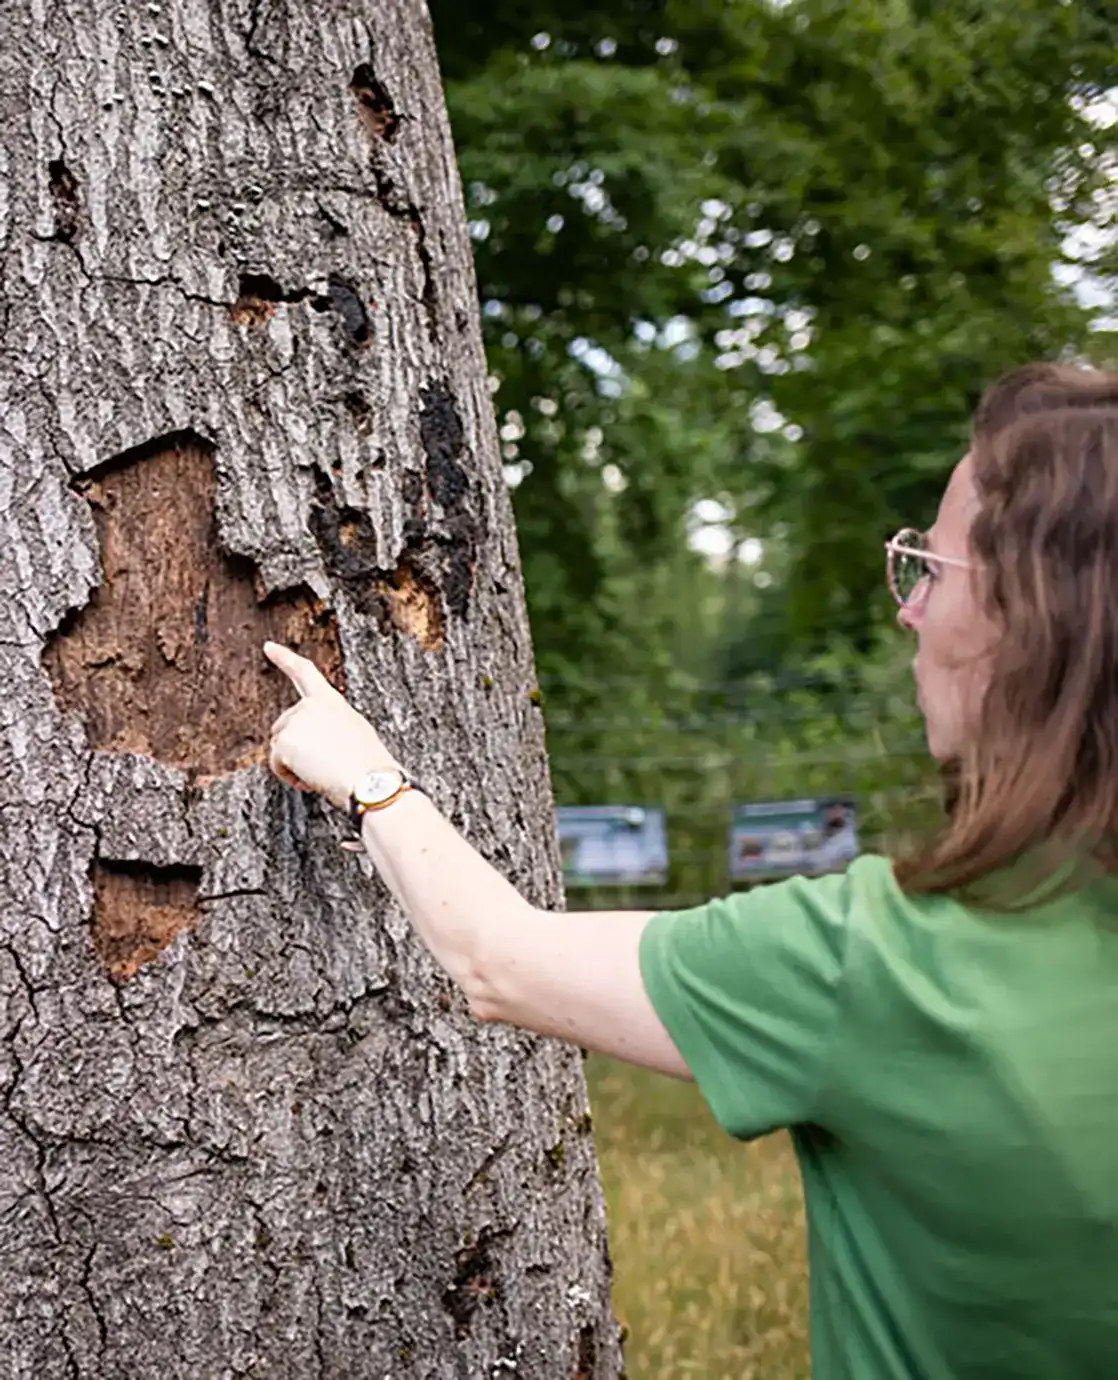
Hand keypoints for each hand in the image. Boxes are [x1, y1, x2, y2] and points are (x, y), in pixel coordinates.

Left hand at [264, 642, 398, 809]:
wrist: (369, 781)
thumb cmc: (369, 765)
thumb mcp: (354, 732)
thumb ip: (329, 726)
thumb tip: (312, 742)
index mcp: (330, 701)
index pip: (304, 673)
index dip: (284, 658)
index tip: (268, 647)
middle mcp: (310, 706)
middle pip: (284, 726)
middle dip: (294, 748)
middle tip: (321, 766)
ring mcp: (295, 722)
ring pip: (280, 748)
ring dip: (294, 764)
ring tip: (322, 773)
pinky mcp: (284, 742)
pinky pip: (276, 764)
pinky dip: (289, 776)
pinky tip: (311, 780)